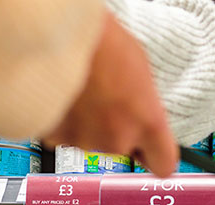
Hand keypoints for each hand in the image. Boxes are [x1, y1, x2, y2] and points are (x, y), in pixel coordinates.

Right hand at [43, 11, 177, 176]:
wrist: (51, 29)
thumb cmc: (99, 39)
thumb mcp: (140, 69)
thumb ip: (144, 105)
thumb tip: (142, 115)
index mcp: (148, 122)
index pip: (164, 165)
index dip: (155, 157)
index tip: (150, 151)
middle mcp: (118, 138)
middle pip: (121, 147)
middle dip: (114, 129)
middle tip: (104, 99)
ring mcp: (84, 140)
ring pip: (89, 141)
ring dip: (85, 123)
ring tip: (81, 90)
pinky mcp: (54, 136)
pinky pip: (61, 133)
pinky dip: (60, 119)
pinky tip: (63, 94)